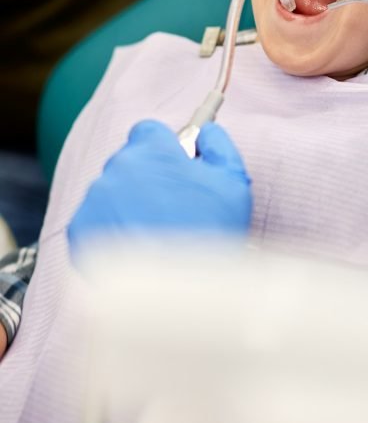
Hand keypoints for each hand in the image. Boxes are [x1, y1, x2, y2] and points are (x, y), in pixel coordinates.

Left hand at [68, 120, 251, 258]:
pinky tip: (134, 247)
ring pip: (111, 191)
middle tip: (170, 208)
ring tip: (153, 233)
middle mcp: (117, 168)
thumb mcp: (233, 181)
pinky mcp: (78, 230)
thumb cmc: (209, 233)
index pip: (148, 131)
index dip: (164, 149)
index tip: (175, 168)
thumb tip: (206, 132)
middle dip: (146, 178)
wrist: (176, 291)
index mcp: (152, 150)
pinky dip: (110, 229)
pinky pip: (94, 220)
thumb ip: (218, 144)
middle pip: (129, 161)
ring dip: (127, 203)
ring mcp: (94, 199)